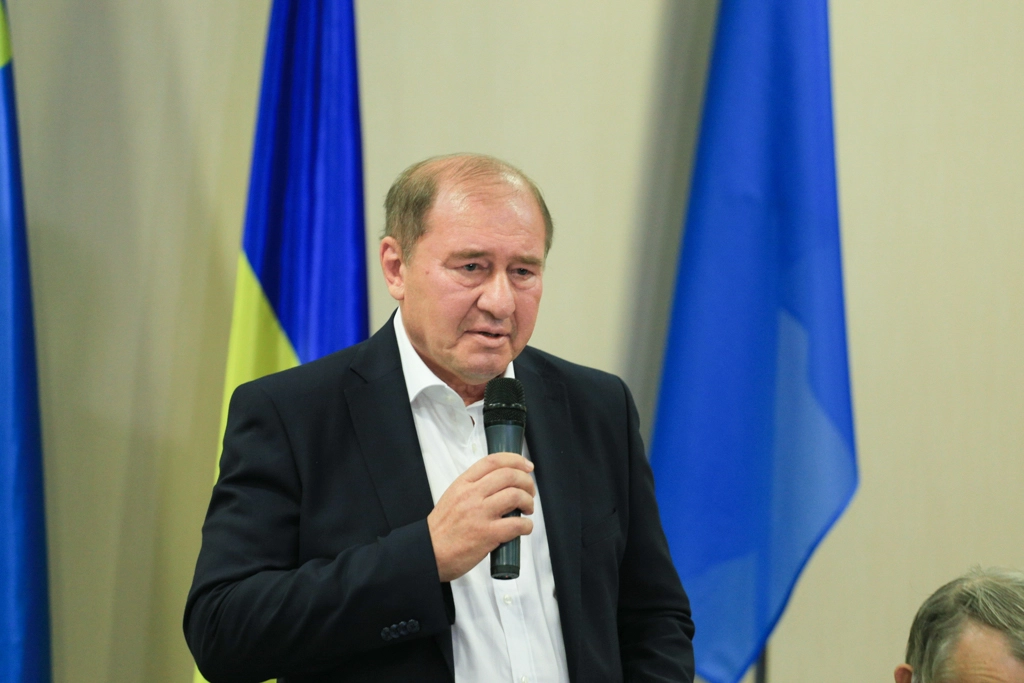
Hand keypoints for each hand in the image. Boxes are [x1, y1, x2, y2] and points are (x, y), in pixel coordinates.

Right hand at [427, 452, 534, 581]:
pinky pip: (517, 524)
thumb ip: (473, 488)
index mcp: (463, 484)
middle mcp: (471, 495)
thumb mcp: (452, 497)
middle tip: (530, 491)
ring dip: (528, 501)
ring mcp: (480, 514)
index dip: (515, 460)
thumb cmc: (441, 530)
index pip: (492, 461)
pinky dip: (527, 525)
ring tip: (527, 509)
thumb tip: (500, 484)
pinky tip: (524, 527)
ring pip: (515, 496)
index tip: (526, 466)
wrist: (429, 553)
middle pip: (509, 476)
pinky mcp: (488, 534)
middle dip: (527, 481)